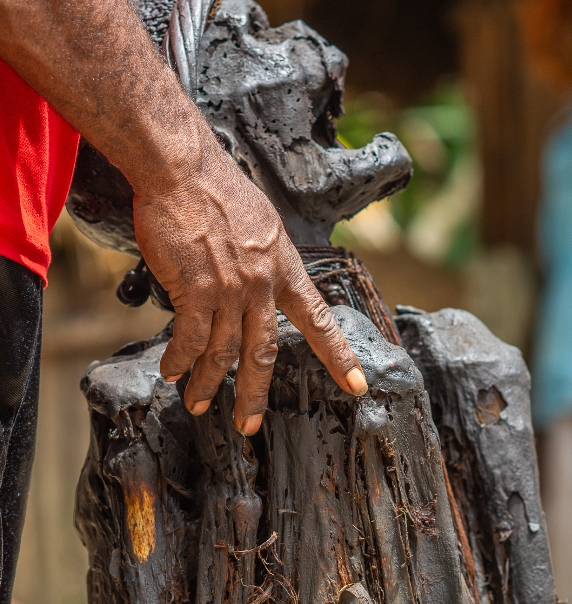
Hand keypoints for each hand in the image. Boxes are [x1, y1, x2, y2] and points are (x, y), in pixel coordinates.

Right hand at [134, 144, 367, 433]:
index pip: (318, 319)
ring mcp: (231, 289)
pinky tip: (171, 372)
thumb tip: (256, 286)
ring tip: (196, 403)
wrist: (181, 167)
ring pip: (223, 353)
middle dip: (253, 395)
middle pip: (264, 353)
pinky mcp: (196, 290)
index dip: (339, 356)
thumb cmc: (215, 189)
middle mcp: (263, 284)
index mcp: (285, 268)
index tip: (357, 386)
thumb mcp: (261, 225)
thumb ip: (264, 261)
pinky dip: (179, 361)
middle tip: (247, 425)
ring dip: (206, 383)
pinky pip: (189, 340)